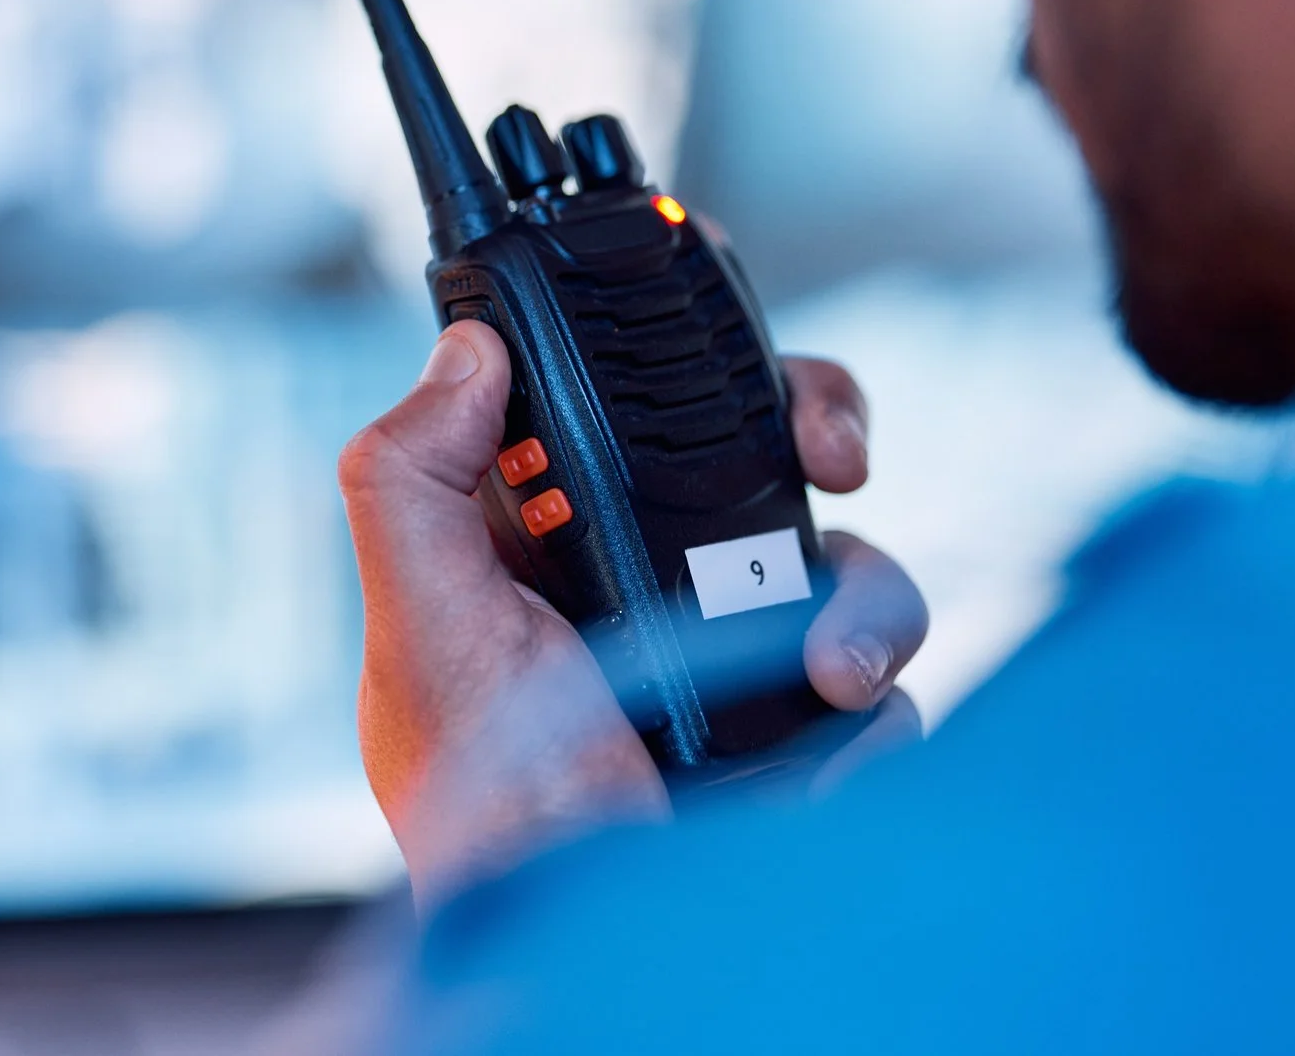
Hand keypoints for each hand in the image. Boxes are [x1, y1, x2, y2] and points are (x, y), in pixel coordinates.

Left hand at [338, 321, 928, 900]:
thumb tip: (466, 347)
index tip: (726, 353)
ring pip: (848, 559)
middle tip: (836, 462)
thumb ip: (411, 478)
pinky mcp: (802, 732)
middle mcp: (651, 576)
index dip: (688, 350)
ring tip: (832, 678)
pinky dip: (867, 718)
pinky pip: (882, 685)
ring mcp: (737, 655)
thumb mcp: (421, 631)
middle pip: (768, 446)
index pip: (632, 394)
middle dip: (821, 429)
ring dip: (864, 603)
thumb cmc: (482, 809)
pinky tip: (816, 766)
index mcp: (551, 532)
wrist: (586, 948)